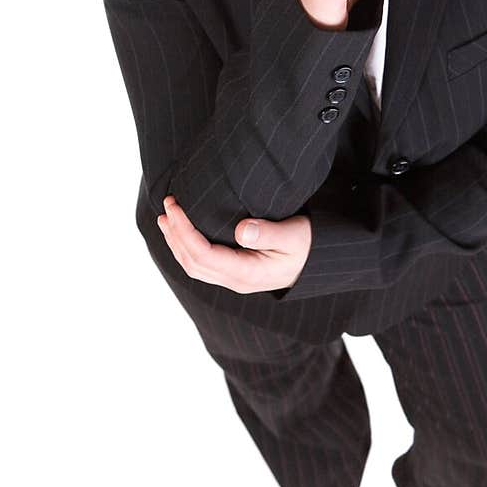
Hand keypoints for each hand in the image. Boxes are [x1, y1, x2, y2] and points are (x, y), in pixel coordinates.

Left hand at [156, 196, 311, 293]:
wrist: (320, 263)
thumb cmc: (309, 245)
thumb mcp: (295, 234)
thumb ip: (269, 233)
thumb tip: (241, 231)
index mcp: (247, 273)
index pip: (203, 255)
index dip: (184, 231)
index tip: (176, 207)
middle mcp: (236, 281)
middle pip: (193, 262)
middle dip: (175, 234)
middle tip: (167, 206)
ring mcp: (235, 280)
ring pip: (194, 266)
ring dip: (176, 242)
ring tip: (166, 219)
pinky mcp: (236, 274)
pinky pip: (203, 265)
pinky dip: (187, 248)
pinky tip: (183, 234)